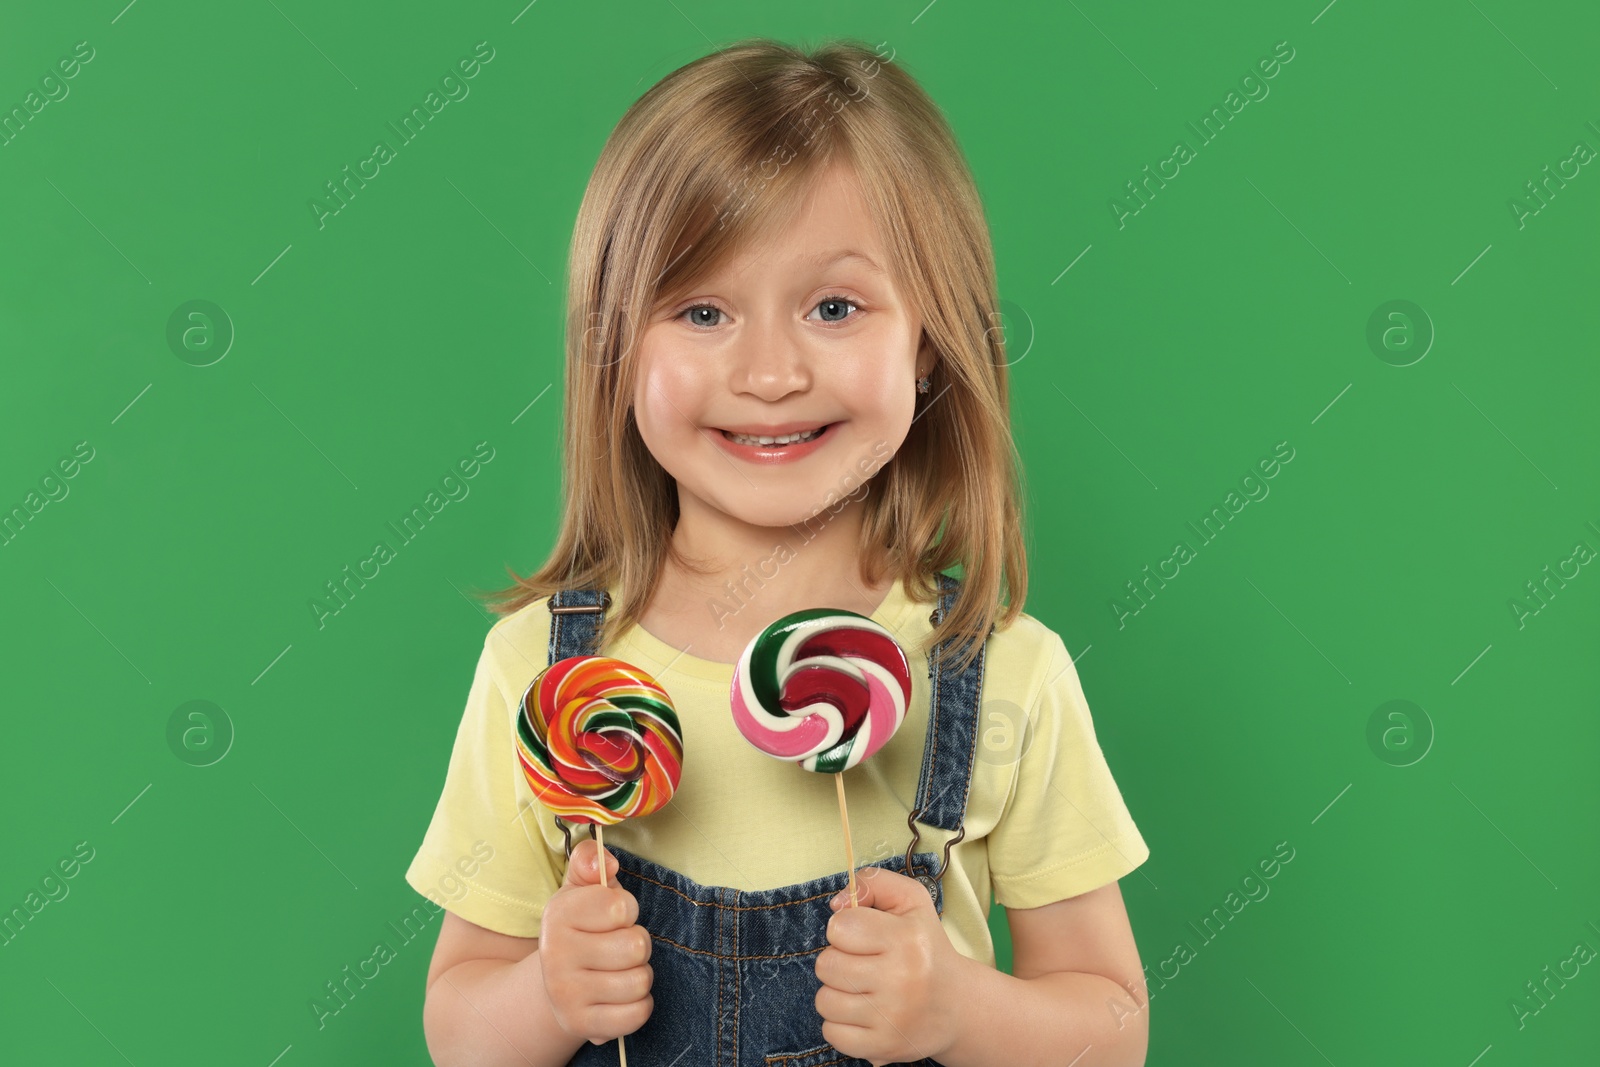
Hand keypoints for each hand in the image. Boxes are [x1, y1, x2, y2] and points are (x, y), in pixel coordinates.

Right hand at [538, 837, 653, 1044]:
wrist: (556, 984)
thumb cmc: (582, 928)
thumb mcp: (581, 889)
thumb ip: (590, 861)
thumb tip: (604, 862)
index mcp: (558, 914)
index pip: (621, 906)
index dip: (626, 910)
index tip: (612, 917)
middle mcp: (555, 955)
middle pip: (636, 945)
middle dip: (637, 944)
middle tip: (618, 947)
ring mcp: (566, 993)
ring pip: (640, 981)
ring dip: (639, 975)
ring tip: (618, 971)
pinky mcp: (580, 1025)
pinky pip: (637, 1014)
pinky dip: (639, 1006)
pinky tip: (620, 997)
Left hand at [815, 866, 968, 1065]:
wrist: (957, 1006)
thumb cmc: (926, 947)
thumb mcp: (911, 902)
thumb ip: (874, 883)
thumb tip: (836, 903)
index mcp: (906, 939)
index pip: (840, 927)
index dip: (844, 928)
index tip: (861, 936)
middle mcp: (901, 978)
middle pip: (827, 965)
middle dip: (838, 960)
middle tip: (862, 964)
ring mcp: (892, 1017)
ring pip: (824, 1000)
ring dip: (837, 992)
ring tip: (862, 989)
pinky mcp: (884, 1047)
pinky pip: (832, 1033)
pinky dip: (840, 1023)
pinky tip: (862, 1013)